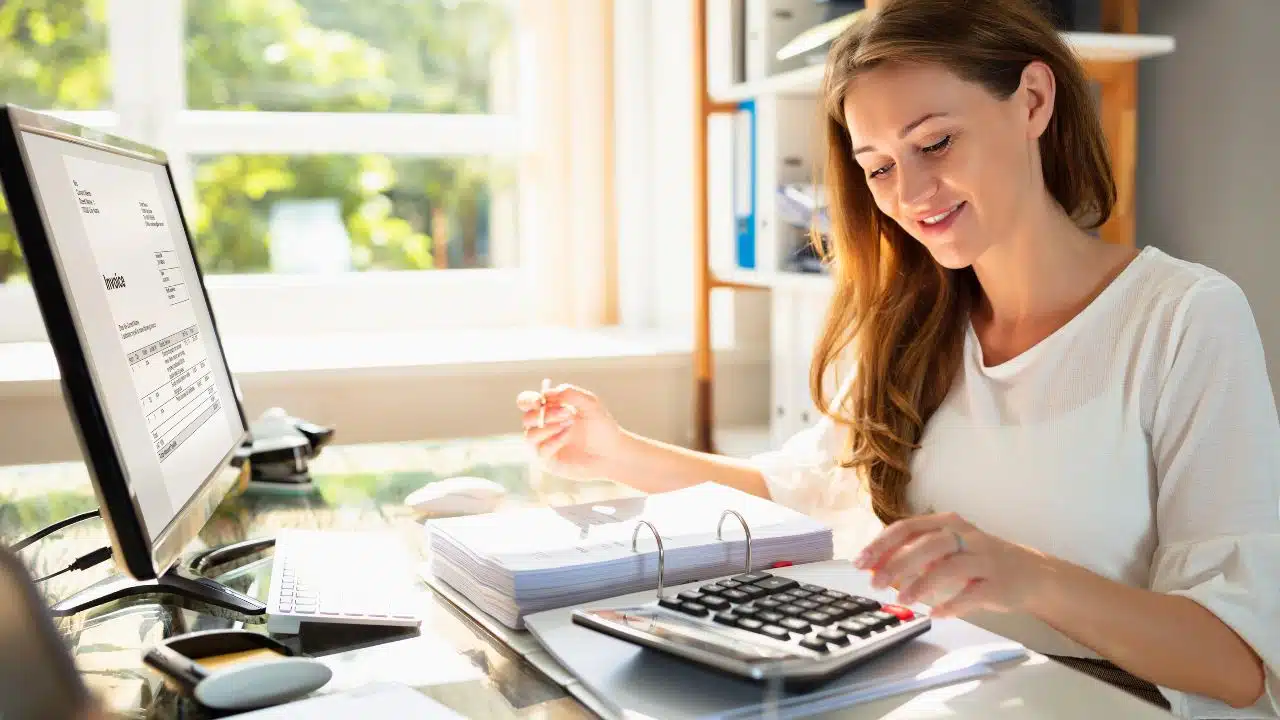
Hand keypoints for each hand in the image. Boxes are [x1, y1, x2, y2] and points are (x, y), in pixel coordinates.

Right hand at [516, 383, 625, 480]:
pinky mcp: (547, 462)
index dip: (528, 400)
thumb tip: (546, 393)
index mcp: (549, 410)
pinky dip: (553, 441)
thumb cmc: (601, 426)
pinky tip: (568, 436)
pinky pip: (540, 451)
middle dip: (546, 414)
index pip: (526, 403)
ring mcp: (543, 445)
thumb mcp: (590, 404)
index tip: (540, 401)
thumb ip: (570, 394)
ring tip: (570, 425)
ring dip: (548, 428)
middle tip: (568, 413)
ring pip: (530, 435)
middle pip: (527, 418)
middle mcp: (542, 427)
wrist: (612, 452)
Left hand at [853, 512, 1049, 617]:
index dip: (882, 544)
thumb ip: (914, 555)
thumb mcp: (946, 550)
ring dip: (921, 583)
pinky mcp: (999, 583)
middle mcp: (966, 535)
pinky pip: (972, 593)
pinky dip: (951, 604)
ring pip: (949, 566)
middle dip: (897, 563)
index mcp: (947, 523)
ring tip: (902, 599)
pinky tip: (935, 613)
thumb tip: (875, 567)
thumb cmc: (978, 560)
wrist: (1031, 573)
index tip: (861, 562)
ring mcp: (984, 558)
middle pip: (926, 544)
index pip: (907, 527)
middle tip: (875, 583)